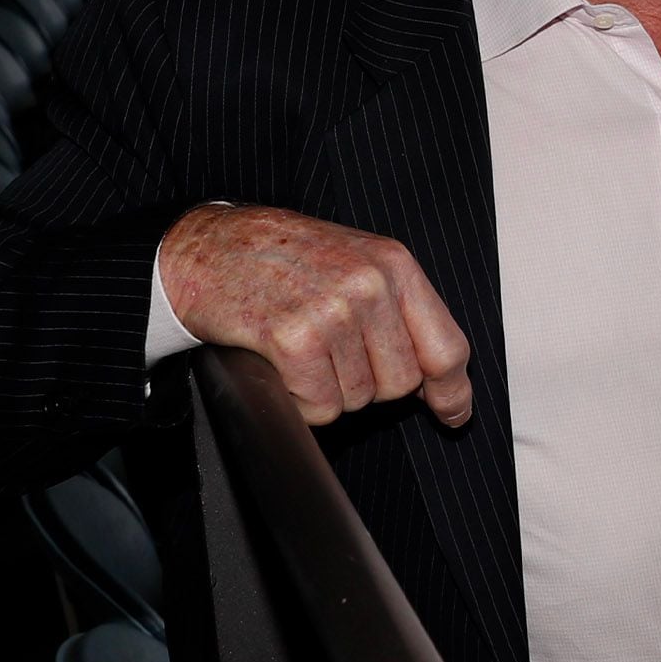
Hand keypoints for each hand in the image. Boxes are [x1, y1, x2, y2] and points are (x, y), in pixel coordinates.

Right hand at [161, 203, 473, 428]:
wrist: (206, 247)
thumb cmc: (280, 258)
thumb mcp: (353, 263)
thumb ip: (398, 312)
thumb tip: (438, 383)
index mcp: (394, 265)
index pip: (445, 345)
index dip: (451, 390)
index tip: (454, 414)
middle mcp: (370, 285)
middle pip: (401, 384)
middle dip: (369, 384)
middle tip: (332, 354)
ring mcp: (333, 310)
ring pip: (359, 400)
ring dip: (329, 390)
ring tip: (303, 349)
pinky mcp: (293, 338)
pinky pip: (320, 406)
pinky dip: (301, 401)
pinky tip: (283, 366)